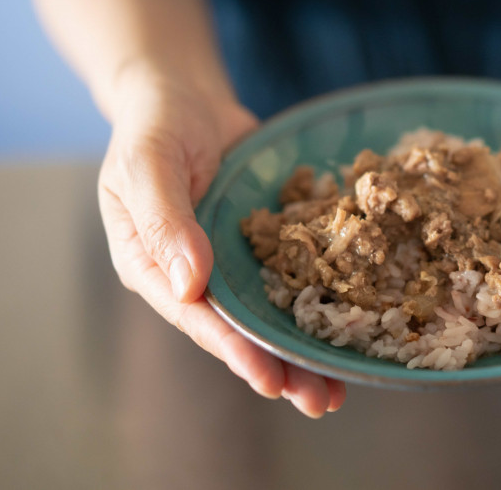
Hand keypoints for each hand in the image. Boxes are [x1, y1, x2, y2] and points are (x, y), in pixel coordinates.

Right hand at [97, 69, 345, 416]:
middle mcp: (194, 275)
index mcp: (154, 266)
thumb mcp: (147, 164)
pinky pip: (293, 276)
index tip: (268, 378)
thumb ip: (164, 220)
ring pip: (270, 314)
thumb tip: (192, 285)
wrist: (184, 97)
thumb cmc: (155, 127)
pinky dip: (319, 301)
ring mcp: (231, 262)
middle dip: (279, 367)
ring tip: (341, 388)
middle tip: (321, 402)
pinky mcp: (264, 244)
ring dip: (304, 350)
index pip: (196, 318)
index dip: (233, 349)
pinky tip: (353, 325)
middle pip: (238, 330)